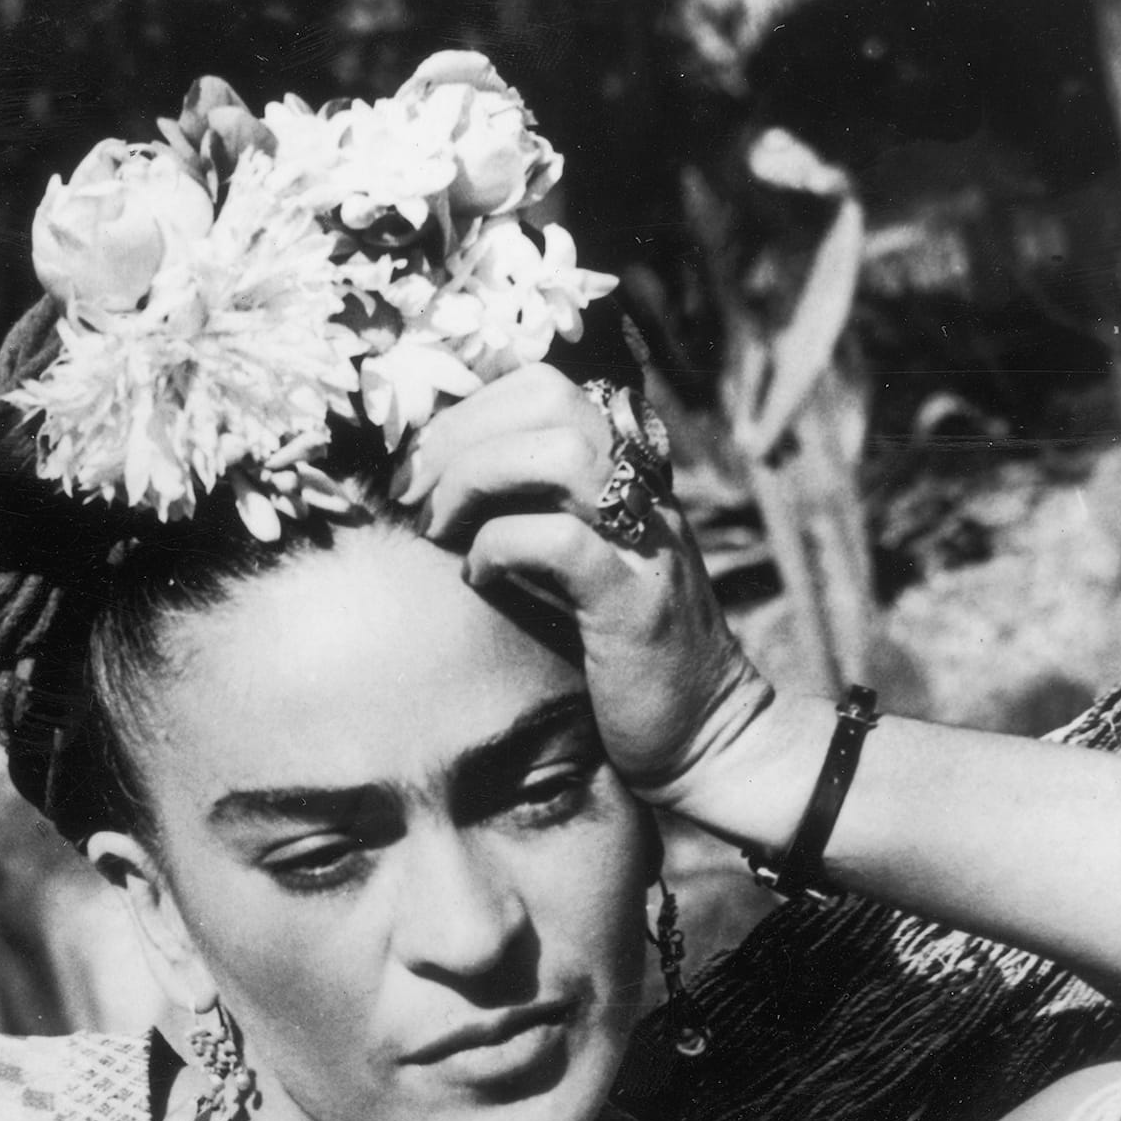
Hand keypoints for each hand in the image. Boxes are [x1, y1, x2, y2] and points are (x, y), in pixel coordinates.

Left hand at [394, 365, 772, 805]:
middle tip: (417, 497)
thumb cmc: (617, 657)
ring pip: (559, 453)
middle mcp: (643, 491)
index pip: (544, 385)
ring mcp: (644, 541)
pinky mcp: (634, 602)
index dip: (468, 412)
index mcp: (627, 473)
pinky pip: (559, 541)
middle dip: (460, 437)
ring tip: (442, 534)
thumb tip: (429, 484)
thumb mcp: (572, 565)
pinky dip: (499, 549)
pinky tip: (480, 582)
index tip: (421, 470)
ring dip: (475, 482)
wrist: (703, 735)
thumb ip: (529, 512)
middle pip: (550, 397)